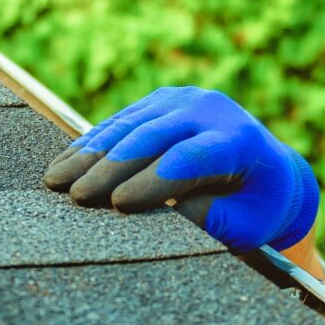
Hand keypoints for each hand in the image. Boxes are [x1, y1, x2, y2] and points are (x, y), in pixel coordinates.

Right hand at [41, 87, 319, 250]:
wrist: (268, 167)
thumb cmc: (257, 206)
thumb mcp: (247, 224)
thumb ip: (213, 220)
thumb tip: (169, 212)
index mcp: (238, 141)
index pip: (188, 159)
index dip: (151, 181)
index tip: (117, 206)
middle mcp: (210, 110)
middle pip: (152, 138)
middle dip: (109, 169)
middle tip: (75, 197)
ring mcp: (182, 99)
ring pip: (129, 126)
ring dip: (89, 154)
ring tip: (55, 182)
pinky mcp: (160, 101)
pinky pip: (121, 121)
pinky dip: (91, 143)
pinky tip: (64, 164)